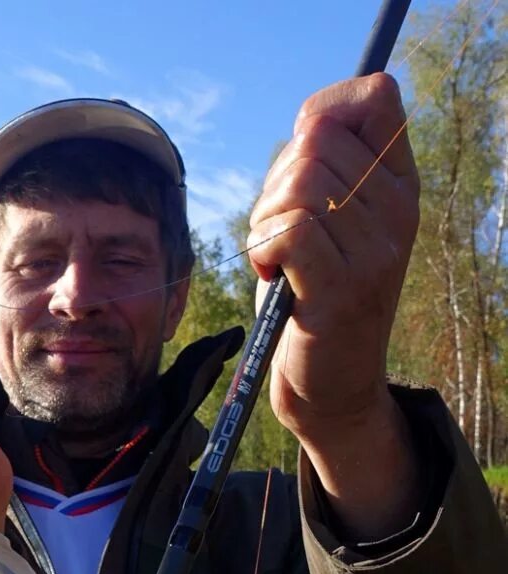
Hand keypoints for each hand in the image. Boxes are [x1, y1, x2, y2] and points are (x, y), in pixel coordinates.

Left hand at [248, 74, 421, 537]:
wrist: (330, 388)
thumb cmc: (313, 298)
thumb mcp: (327, 224)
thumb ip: (320, 171)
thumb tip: (309, 121)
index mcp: (400, 186)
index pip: (376, 97)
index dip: (322, 112)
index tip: (300, 156)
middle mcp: (398, 212)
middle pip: (316, 143)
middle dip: (276, 182)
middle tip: (279, 231)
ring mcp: (374, 252)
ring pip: (298, 187)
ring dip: (265, 220)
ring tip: (275, 258)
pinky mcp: (340, 290)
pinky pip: (288, 231)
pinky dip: (262, 248)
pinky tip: (270, 274)